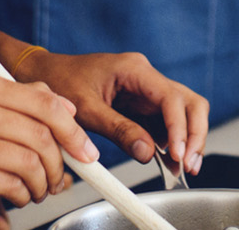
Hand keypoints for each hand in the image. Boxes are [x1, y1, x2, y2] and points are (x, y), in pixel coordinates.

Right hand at [0, 67, 93, 213]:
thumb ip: (9, 101)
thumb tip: (65, 108)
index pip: (43, 100)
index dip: (72, 128)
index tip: (84, 150)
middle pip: (42, 132)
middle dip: (61, 162)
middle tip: (60, 179)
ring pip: (29, 161)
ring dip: (41, 184)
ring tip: (35, 192)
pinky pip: (8, 184)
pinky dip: (21, 196)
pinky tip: (14, 198)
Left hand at [21, 49, 209, 174]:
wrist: (44, 74)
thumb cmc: (60, 82)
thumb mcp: (86, 109)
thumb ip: (118, 130)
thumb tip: (148, 153)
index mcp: (134, 69)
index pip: (171, 97)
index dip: (179, 127)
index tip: (178, 154)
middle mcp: (146, 77)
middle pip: (188, 101)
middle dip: (194, 133)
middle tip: (190, 164)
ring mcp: (146, 91)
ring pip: (183, 112)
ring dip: (187, 139)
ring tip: (182, 169)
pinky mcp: (142, 105)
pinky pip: (166, 123)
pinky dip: (172, 143)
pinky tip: (170, 163)